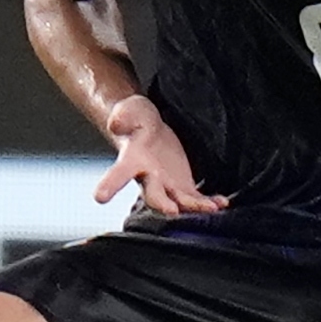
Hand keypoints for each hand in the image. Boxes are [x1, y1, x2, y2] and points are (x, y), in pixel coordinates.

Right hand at [97, 94, 223, 216]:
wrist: (148, 131)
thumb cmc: (136, 121)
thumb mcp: (130, 110)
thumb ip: (124, 115)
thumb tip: (116, 122)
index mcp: (131, 160)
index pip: (117, 173)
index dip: (109, 185)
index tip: (99, 197)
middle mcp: (148, 178)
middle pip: (153, 195)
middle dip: (162, 204)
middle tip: (171, 211)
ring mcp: (166, 185)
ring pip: (179, 201)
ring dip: (194, 207)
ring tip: (210, 207)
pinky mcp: (182, 186)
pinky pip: (195, 198)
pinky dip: (208, 203)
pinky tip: (221, 204)